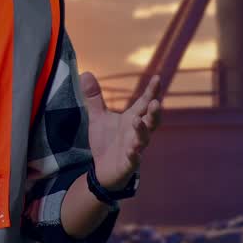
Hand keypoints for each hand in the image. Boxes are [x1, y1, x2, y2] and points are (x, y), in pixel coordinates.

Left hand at [82, 72, 161, 190]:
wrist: (103, 170)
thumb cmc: (106, 141)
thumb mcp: (98, 117)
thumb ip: (94, 97)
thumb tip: (85, 72)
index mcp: (133, 118)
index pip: (144, 103)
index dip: (152, 91)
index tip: (157, 78)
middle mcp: (137, 132)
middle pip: (151, 121)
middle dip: (154, 112)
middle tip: (156, 101)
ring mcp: (135, 148)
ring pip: (143, 139)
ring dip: (142, 130)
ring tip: (137, 120)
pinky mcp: (128, 163)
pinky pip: (133, 159)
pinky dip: (134, 154)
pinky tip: (132, 150)